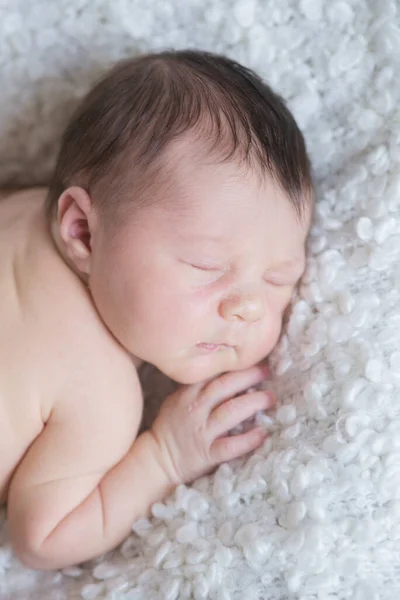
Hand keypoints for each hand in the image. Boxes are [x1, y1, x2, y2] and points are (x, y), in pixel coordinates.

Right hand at [150, 363, 274, 485]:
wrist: (158, 460)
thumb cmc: (171, 427)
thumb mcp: (177, 400)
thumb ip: (198, 387)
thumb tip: (226, 373)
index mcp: (188, 394)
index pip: (212, 373)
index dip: (234, 364)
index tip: (251, 358)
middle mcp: (195, 409)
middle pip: (225, 387)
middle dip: (248, 376)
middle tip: (267, 371)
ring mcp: (202, 432)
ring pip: (231, 412)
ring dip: (253, 403)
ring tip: (271, 398)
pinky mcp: (208, 453)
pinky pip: (231, 445)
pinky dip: (248, 440)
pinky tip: (263, 434)